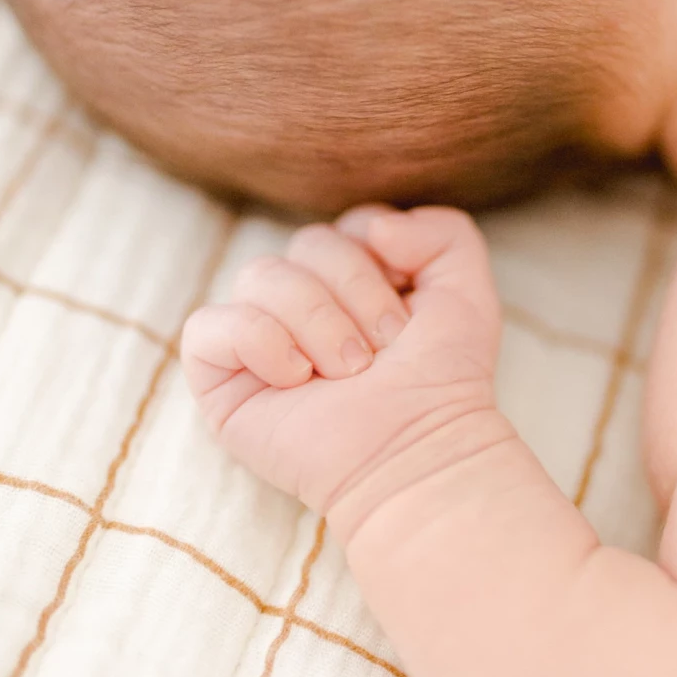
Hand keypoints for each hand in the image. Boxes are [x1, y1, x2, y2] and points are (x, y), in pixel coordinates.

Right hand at [181, 205, 506, 531]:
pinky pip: (210, 325)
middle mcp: (301, 302)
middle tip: (379, 354)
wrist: (416, 449)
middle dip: (355, 295)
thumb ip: (444, 231)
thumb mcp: (466, 292)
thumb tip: (373, 228)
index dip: (379, 263)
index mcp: (350, 281)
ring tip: (346, 374)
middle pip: (307, 243)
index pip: (347, 226)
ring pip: (260, 275)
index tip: (405, 319)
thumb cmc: (440, 381)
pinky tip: (296, 380)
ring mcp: (257, 338)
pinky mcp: (220, 378)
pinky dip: (261, 344)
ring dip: (317, 324)